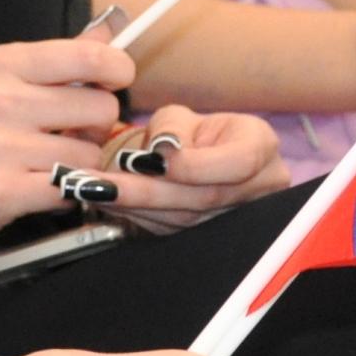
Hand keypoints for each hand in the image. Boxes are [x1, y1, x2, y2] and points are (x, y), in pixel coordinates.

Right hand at [0, 38, 136, 264]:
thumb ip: (55, 62)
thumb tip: (110, 36)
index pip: (89, 57)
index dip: (117, 73)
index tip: (113, 86)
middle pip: (100, 108)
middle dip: (96, 129)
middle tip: (70, 138)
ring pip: (88, 155)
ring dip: (79, 167)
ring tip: (47, 168)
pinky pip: (69, 190)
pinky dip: (66, 194)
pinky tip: (41, 191)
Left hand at [102, 105, 287, 233]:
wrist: (199, 161)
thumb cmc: (194, 133)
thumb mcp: (182, 116)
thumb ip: (172, 128)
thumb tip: (159, 152)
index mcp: (262, 147)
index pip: (239, 162)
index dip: (194, 165)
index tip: (151, 160)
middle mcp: (259, 188)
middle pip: (204, 197)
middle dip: (146, 191)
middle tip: (98, 185)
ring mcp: (238, 219)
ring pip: (186, 220)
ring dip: (135, 208)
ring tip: (93, 193)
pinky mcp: (211, 239)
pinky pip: (173, 232)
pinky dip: (138, 219)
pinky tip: (108, 207)